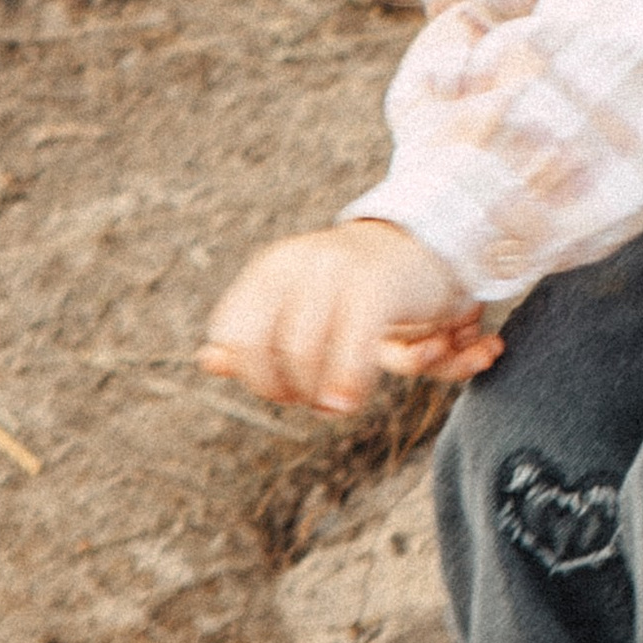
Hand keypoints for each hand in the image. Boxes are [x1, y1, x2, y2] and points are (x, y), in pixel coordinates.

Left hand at [199, 219, 498, 414]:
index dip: (252, 373)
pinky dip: (347, 383)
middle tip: (316, 402)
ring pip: (301, 355)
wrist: (434, 240)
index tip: (286, 389)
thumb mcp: (303, 304)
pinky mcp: (374, 287)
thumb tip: (208, 360)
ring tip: (341, 402)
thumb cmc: (364, 285)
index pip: (231, 335)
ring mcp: (333, 271)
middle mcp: (295, 263)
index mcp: (272, 269)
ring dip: (318, 392)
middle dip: (286, 389)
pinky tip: (352, 400)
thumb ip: (258, 332)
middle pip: (262, 351)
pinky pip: (348, 349)